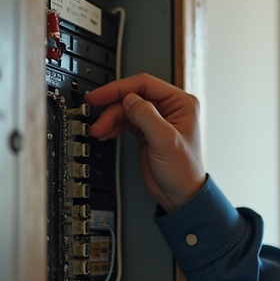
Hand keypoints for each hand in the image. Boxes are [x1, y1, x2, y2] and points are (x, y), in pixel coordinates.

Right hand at [85, 73, 205, 212]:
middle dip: (112, 107)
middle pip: (132, 96)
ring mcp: (156, 119)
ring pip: (126, 109)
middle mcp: (169, 108)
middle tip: (95, 115)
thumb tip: (129, 99)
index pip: (145, 85)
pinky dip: (113, 126)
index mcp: (181, 103)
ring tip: (99, 131)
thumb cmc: (184, 171)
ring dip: (110, 119)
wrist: (180, 195)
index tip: (101, 95)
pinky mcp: (146, 131)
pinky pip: (125, 121)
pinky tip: (105, 133)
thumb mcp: (165, 141)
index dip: (120, 88)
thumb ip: (147, 116)